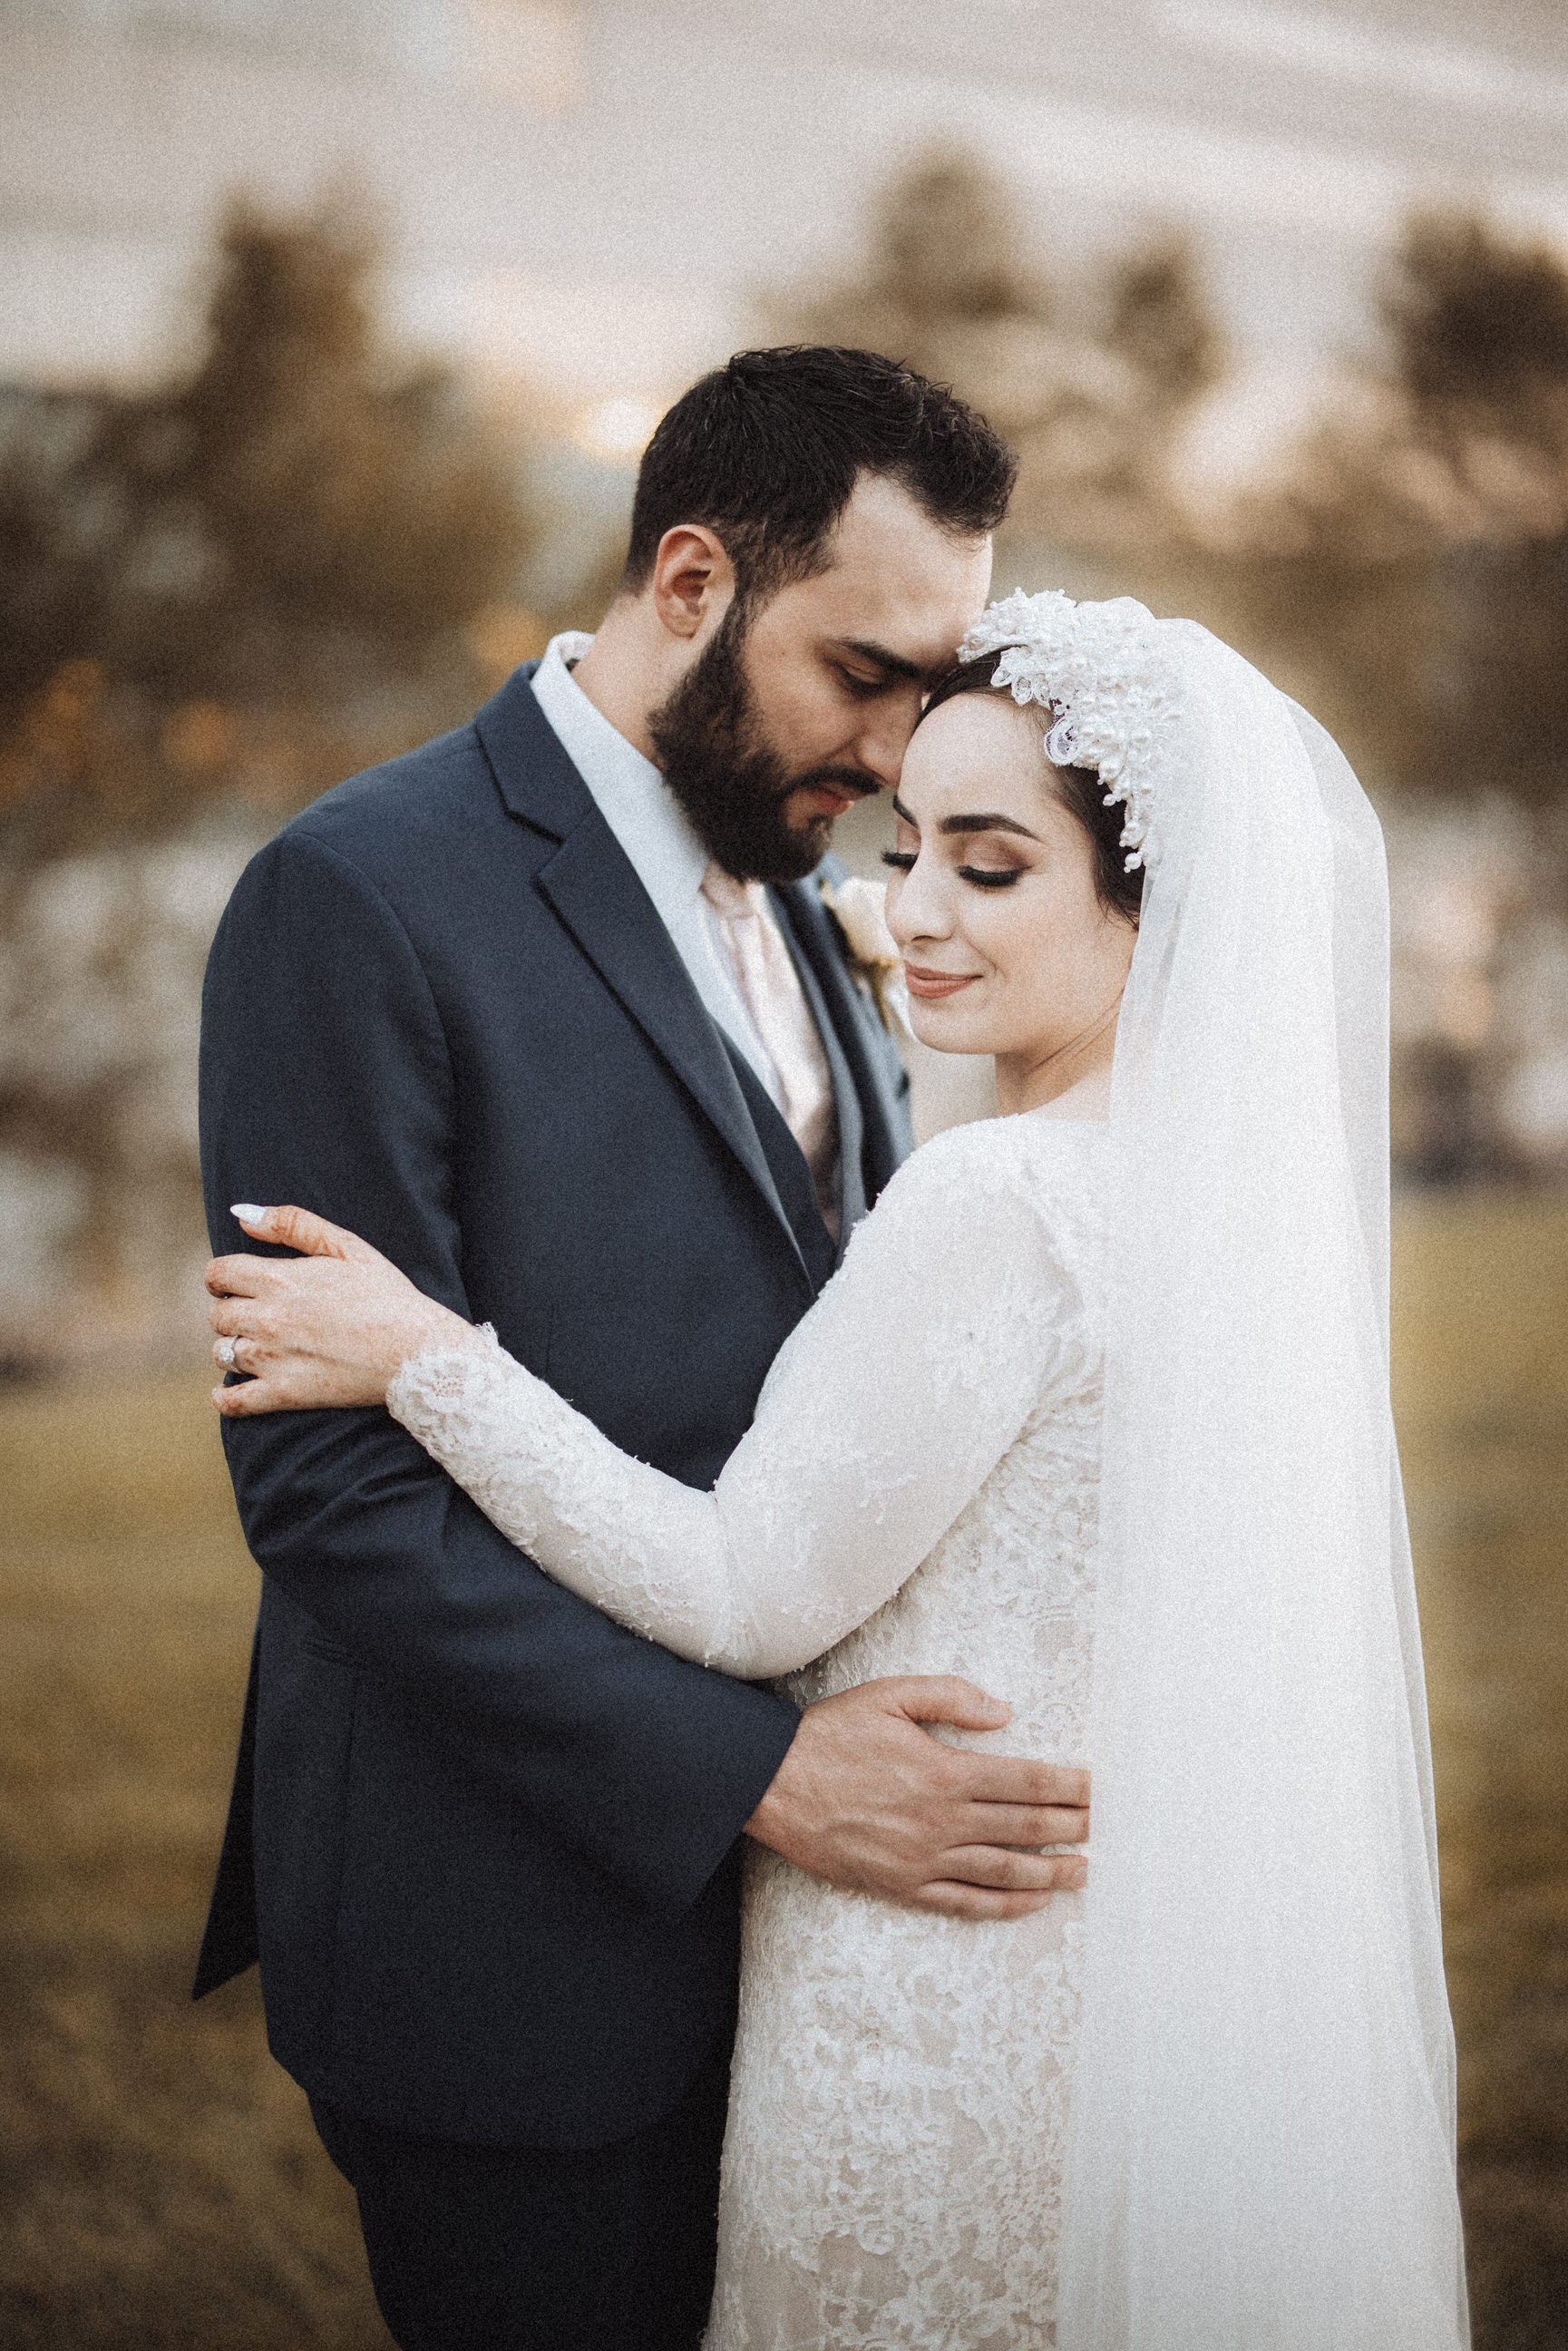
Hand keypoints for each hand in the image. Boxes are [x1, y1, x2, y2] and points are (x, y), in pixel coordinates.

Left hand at [205, 1204, 482, 1415]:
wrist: (416, 1351)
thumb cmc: (388, 1295)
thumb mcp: (347, 1246)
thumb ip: (293, 1224)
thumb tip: (242, 1212)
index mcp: (281, 1279)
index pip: (219, 1273)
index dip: (221, 1276)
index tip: (234, 1283)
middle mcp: (269, 1318)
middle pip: (217, 1314)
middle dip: (230, 1310)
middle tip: (252, 1314)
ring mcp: (274, 1359)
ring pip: (221, 1353)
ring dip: (232, 1347)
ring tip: (256, 1346)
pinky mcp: (285, 1394)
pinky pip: (233, 1401)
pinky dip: (225, 1397)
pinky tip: (230, 1390)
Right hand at [745, 1677, 1088, 1921]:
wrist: (773, 1784)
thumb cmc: (830, 1734)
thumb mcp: (889, 1695)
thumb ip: (951, 1696)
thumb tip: (1004, 1712)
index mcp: (944, 1771)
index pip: (1025, 1782)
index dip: (1067, 1787)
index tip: (1096, 1789)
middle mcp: (942, 1821)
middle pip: (1024, 1828)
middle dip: (1071, 1827)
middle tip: (1104, 1828)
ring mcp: (924, 1859)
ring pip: (1004, 1871)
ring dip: (1051, 1872)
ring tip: (1084, 1870)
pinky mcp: (903, 1886)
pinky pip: (966, 1902)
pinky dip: (1005, 1904)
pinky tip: (1031, 1901)